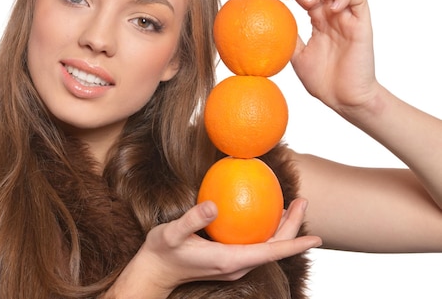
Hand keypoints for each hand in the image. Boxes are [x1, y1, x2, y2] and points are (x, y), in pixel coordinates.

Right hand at [106, 198, 320, 297]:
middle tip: (302, 200)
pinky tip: (265, 214)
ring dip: (282, 229)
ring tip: (292, 206)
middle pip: (273, 249)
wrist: (155, 270)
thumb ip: (192, 220)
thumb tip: (215, 205)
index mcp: (228, 260)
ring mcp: (233, 264)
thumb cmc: (162, 251)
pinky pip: (255, 246)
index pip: (269, 253)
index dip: (294, 244)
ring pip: (267, 248)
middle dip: (293, 227)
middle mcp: (236, 265)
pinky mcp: (228, 260)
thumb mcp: (172, 233)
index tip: (316, 237)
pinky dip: (267, 231)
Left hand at [259, 0, 378, 113]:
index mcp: (317, 18)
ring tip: (306, 0)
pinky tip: (331, 8)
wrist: (344, 99)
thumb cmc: (323, 81)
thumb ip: (286, 37)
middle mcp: (332, 12)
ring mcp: (348, 17)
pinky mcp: (362, 24)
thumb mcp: (295, 56)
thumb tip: (260, 25)